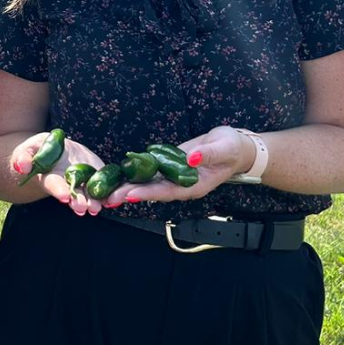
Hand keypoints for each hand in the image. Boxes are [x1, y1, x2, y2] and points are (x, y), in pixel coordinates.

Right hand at [11, 133, 106, 216]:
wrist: (55, 151)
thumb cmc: (38, 150)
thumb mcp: (29, 149)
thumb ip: (24, 156)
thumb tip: (22, 166)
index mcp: (50, 178)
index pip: (54, 185)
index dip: (59, 190)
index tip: (64, 197)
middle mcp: (67, 184)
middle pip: (73, 195)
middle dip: (79, 201)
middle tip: (84, 207)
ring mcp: (82, 182)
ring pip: (89, 195)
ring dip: (95, 201)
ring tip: (97, 207)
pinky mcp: (95, 177)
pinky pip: (104, 187)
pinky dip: (111, 193)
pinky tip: (117, 197)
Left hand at [110, 126, 253, 205]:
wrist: (235, 147)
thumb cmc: (232, 149)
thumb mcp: (224, 149)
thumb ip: (208, 154)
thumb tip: (190, 158)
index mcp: (195, 185)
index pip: (168, 191)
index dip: (149, 193)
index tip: (130, 195)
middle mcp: (182, 185)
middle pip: (154, 192)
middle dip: (131, 193)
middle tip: (109, 196)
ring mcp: (175, 176)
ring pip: (149, 184)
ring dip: (129, 186)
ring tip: (108, 191)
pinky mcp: (170, 166)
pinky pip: (151, 172)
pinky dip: (136, 174)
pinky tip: (120, 175)